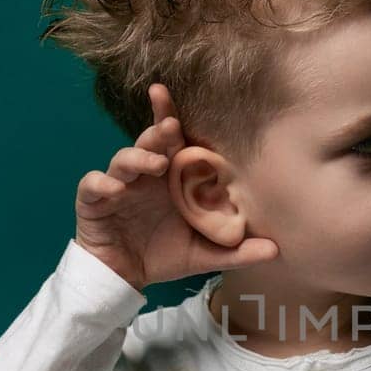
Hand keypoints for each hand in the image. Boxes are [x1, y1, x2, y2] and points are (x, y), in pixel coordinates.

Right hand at [74, 83, 278, 290]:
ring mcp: (118, 185)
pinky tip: (114, 189)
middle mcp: (144, 175)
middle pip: (148, 142)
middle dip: (159, 130)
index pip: (173, 141)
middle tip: (172, 126)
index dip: (169, 115)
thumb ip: (237, 251)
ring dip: (137, 156)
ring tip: (154, 163)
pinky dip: (101, 183)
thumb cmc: (163, 255)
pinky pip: (93, 185)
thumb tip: (277, 251)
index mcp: (170, 178)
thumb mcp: (204, 254)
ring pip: (123, 159)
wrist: (125, 278)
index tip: (168, 93)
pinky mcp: (95, 202)